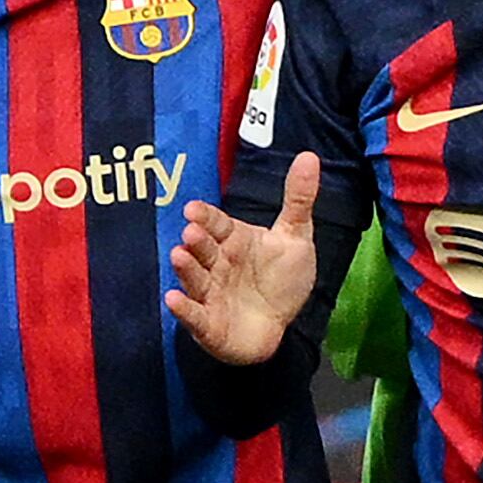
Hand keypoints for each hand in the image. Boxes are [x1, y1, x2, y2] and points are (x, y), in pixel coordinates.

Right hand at [163, 153, 320, 365]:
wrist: (277, 327)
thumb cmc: (280, 280)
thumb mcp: (295, 238)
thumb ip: (297, 199)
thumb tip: (309, 156)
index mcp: (232, 241)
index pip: (215, 223)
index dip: (205, 216)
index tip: (194, 209)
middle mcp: (215, 264)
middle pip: (202, 248)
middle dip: (196, 240)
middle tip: (192, 232)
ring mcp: (208, 293)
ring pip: (195, 278)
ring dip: (185, 269)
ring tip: (179, 256)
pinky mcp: (207, 323)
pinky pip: (193, 316)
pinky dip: (183, 309)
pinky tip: (174, 299)